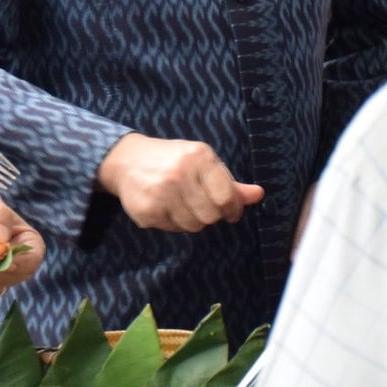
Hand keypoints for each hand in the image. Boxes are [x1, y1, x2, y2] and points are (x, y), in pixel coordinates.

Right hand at [97, 134, 263, 233]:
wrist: (127, 160)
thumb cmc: (172, 160)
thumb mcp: (202, 162)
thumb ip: (230, 182)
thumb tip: (258, 195)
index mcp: (198, 157)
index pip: (226, 197)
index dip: (233, 209)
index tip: (230, 211)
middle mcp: (179, 173)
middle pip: (211, 215)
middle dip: (211, 215)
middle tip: (202, 205)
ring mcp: (160, 193)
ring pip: (193, 225)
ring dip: (193, 220)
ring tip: (183, 204)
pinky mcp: (146, 210)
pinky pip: (173, 229)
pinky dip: (174, 223)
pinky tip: (166, 207)